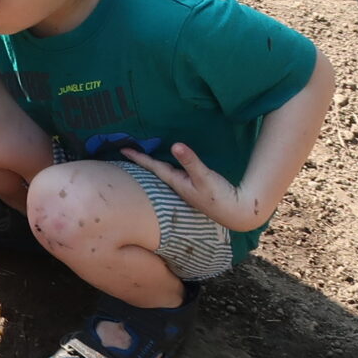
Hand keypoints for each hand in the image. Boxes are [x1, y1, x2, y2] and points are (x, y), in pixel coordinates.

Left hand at [122, 142, 259, 230]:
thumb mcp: (204, 177)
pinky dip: (166, 166)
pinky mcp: (193, 187)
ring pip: (163, 172)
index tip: (122, 149)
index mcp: (175, 181)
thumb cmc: (219, 195)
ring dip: (152, 164)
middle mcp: (177, 184)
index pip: (152, 166)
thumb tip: (175, 145)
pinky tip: (167, 165)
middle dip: (140, 159)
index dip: (138, 157)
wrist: (235, 212)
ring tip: (140, 156)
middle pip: (154, 169)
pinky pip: (174, 173)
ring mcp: (184, 186)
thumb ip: (190, 161)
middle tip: (126, 149)